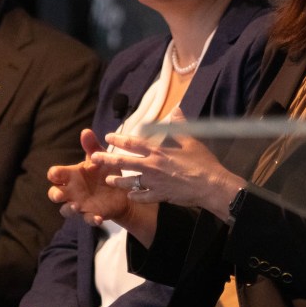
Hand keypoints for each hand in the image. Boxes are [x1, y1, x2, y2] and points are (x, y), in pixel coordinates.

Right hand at [47, 128, 129, 225]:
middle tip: (60, 195)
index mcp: (71, 175)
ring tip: (77, 206)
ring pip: (66, 210)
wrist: (122, 190)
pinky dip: (91, 219)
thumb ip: (92, 147)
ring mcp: (80, 204)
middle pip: (54, 194)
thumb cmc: (104, 172)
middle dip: (55, 194)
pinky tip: (98, 218)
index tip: (56, 173)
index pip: (55, 174)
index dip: (54, 174)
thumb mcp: (100, 158)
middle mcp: (71, 191)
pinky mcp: (92, 214)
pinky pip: (88, 219)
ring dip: (69, 209)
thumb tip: (86, 131)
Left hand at [91, 109, 243, 219]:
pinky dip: (136, 196)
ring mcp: (155, 183)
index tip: (108, 136)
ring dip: (118, 181)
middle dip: (107, 160)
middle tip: (94, 159)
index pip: (133, 143)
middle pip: (124, 162)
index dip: (119, 139)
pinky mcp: (161, 196)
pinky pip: (143, 197)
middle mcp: (153, 166)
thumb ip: (180, 125)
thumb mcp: (192, 140)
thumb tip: (176, 109)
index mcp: (158, 151)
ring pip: (130, 182)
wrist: (210, 185)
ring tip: (109, 181)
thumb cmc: (202, 162)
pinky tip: (131, 196)